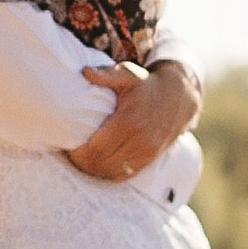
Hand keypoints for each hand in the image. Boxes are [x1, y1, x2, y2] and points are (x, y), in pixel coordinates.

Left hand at [63, 55, 202, 182]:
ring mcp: (146, 153)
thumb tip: (86, 72)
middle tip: (71, 155)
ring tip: (82, 160)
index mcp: (128, 122)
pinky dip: (108, 174)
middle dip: (82, 163)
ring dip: (94, 170)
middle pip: (100, 164)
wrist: (178, 97)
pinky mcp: (150, 160)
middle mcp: (139, 141)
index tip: (68, 147)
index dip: (78, 154)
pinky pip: (124, 175)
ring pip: (111, 173)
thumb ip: (107, 75)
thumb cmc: (147, 85)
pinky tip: (98, 165)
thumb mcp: (128, 75)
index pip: (96, 150)